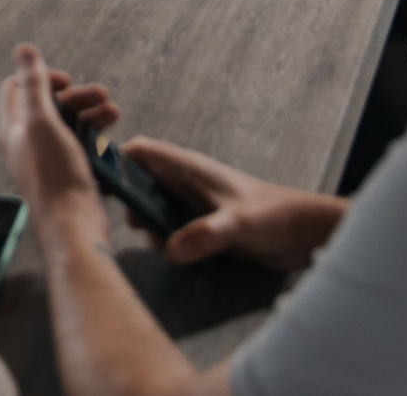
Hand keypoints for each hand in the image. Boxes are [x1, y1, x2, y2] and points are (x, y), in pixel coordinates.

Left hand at [0, 44, 107, 226]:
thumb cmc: (54, 175)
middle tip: (101, 94)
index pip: (16, 87)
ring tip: (112, 112)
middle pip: (47, 103)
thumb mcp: (42, 122)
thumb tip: (23, 49)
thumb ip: (33, 85)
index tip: (65, 82)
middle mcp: (24, 142)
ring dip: (89, 111)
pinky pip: (79, 143)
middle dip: (75, 95)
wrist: (73, 226)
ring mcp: (45, 159)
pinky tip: (110, 133)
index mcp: (11, 128)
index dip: (40, 77)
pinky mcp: (66, 173)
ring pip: (66, 123)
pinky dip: (93, 133)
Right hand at [117, 136, 344, 269]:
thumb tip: (171, 250)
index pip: (140, 152)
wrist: (305, 233)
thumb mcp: (238, 224)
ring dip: (150, 226)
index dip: (116, 161)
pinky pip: (170, 231)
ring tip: (163, 243)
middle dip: (131, 204)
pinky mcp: (201, 228)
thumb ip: (205, 235)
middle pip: (139, 184)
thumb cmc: (275, 215)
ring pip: (152, 210)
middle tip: (138, 226)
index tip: (102, 186)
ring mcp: (192, 206)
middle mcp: (186, 184)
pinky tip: (178, 254)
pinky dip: (167, 241)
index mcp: (189, 168)